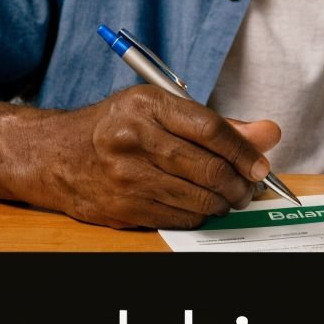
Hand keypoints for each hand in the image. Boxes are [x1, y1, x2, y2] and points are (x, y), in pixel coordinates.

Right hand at [0, 87, 281, 229]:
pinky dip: (199, 215)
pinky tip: (199, 205)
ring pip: (198, 199)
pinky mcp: (124, 207)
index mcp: (147, 106)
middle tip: (250, 186)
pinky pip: (180, 218)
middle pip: (209, 169)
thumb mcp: (160, 110)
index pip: (212, 130)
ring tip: (228, 196)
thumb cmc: (114, 127)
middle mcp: (134, 139)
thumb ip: (216, 123)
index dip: (244, 151)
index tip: (260, 164)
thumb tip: (268, 134)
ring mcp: (126, 177)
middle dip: (240, 183)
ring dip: (224, 202)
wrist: (55, 155)